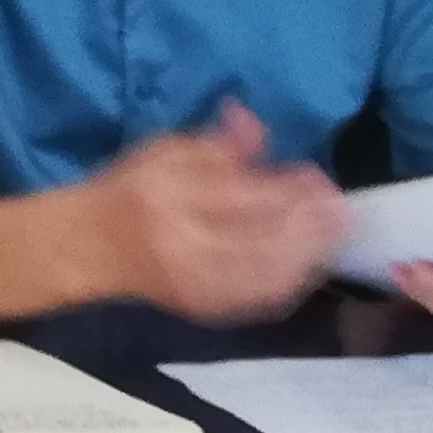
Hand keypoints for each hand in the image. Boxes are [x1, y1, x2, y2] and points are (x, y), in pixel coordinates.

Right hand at [78, 104, 343, 324]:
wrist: (93, 248)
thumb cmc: (132, 191)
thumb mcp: (167, 151)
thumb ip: (216, 144)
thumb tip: (253, 123)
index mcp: (170, 198)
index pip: (241, 197)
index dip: (288, 190)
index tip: (316, 176)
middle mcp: (185, 247)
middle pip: (263, 239)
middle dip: (310, 223)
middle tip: (339, 206)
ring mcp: (198, 285)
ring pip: (269, 274)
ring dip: (311, 252)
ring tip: (333, 229)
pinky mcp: (208, 310)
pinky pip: (262, 299)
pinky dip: (294, 279)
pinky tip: (311, 261)